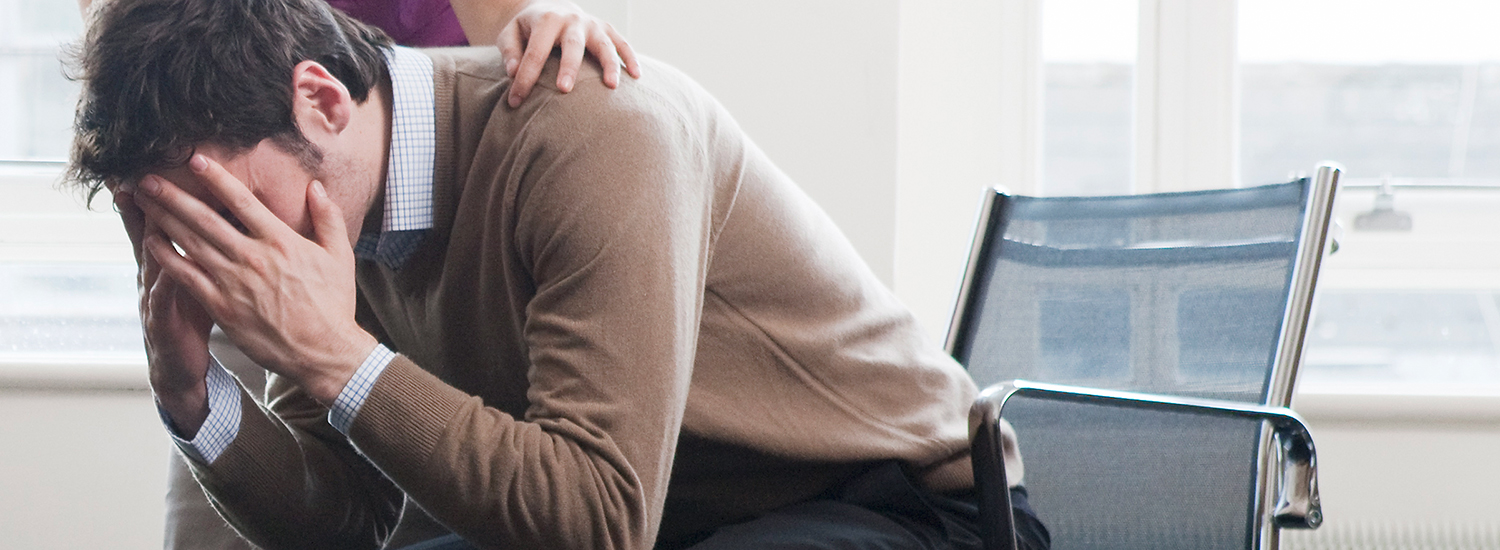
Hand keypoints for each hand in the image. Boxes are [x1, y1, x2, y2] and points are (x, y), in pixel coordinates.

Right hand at [115, 186, 214, 436]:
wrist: (179, 365)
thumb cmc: (194, 316)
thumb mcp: (201, 280)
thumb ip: (211, 248)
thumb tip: (228, 214)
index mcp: (176, 262)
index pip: (170, 225)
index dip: (167, 198)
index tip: (163, 169)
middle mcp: (160, 275)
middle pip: (152, 235)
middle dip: (149, 207)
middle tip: (144, 176)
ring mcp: (157, 299)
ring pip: (153, 263)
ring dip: (150, 239)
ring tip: (152, 213)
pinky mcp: (163, 324)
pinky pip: (162, 304)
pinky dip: (164, 288)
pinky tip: (167, 274)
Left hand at [132, 155, 377, 404]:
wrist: (325, 351)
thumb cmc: (334, 304)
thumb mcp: (341, 256)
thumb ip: (328, 218)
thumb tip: (315, 187)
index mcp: (282, 241)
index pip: (242, 201)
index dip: (216, 178)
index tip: (194, 160)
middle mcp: (253, 257)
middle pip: (205, 218)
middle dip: (174, 195)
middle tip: (149, 177)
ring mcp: (235, 283)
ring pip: (191, 243)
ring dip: (164, 219)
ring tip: (143, 201)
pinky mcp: (222, 307)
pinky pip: (187, 278)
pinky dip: (167, 258)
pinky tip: (151, 242)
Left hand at [499, 0, 640, 107]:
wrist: (552, 7)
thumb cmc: (529, 29)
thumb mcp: (511, 33)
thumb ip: (510, 50)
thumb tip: (512, 71)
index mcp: (546, 20)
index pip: (535, 52)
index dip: (525, 78)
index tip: (514, 101)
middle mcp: (572, 20)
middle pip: (572, 45)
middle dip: (569, 67)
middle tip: (564, 90)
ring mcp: (593, 24)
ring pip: (604, 44)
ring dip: (609, 64)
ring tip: (611, 86)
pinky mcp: (607, 30)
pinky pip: (622, 44)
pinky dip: (630, 59)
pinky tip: (637, 77)